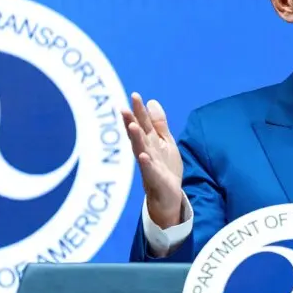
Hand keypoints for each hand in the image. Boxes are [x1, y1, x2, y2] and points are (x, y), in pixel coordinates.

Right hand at [122, 93, 183, 228]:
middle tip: (124, 108)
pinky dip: (146, 163)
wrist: (168, 196)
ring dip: (136, 139)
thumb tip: (152, 101)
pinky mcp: (155, 179)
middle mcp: (146, 151)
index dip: (139, 110)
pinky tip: (143, 156)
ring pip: (141, 150)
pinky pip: (149, 170)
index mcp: (149, 142)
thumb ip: (158, 124)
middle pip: (138, 135)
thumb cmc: (165, 167)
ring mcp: (149, 165)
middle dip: (131, 122)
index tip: (134, 95)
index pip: (143, 123)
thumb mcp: (165, 142)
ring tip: (132, 126)